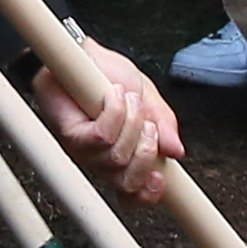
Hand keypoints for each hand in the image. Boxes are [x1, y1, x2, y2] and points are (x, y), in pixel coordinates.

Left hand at [34, 45, 182, 199]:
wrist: (83, 53)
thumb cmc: (110, 75)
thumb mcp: (149, 97)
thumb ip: (164, 124)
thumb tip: (176, 151)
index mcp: (124, 156)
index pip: (133, 194)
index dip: (148, 194)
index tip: (161, 178)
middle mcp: (102, 159)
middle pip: (127, 183)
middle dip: (147, 153)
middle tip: (149, 126)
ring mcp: (85, 150)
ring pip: (117, 157)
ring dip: (132, 124)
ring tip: (128, 100)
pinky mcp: (70, 134)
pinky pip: (101, 137)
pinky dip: (114, 113)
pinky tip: (113, 95)